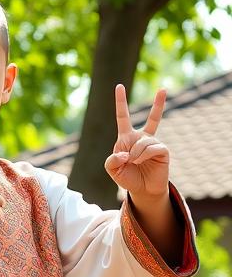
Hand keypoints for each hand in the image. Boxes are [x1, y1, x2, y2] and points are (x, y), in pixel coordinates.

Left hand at [104, 84, 169, 199]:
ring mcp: (154, 143)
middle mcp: (142, 138)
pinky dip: (143, 155)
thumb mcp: (112, 169)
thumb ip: (112, 159)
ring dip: (135, 153)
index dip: (120, 102)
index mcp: (127, 138)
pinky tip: (141, 161)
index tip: (119, 86)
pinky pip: (152, 148)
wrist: (142, 191)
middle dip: (159, 104)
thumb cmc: (127, 178)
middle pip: (153, 118)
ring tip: (134, 162)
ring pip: (143, 142)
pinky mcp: (163, 151)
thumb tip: (127, 152)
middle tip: (163, 89)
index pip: (123, 117)